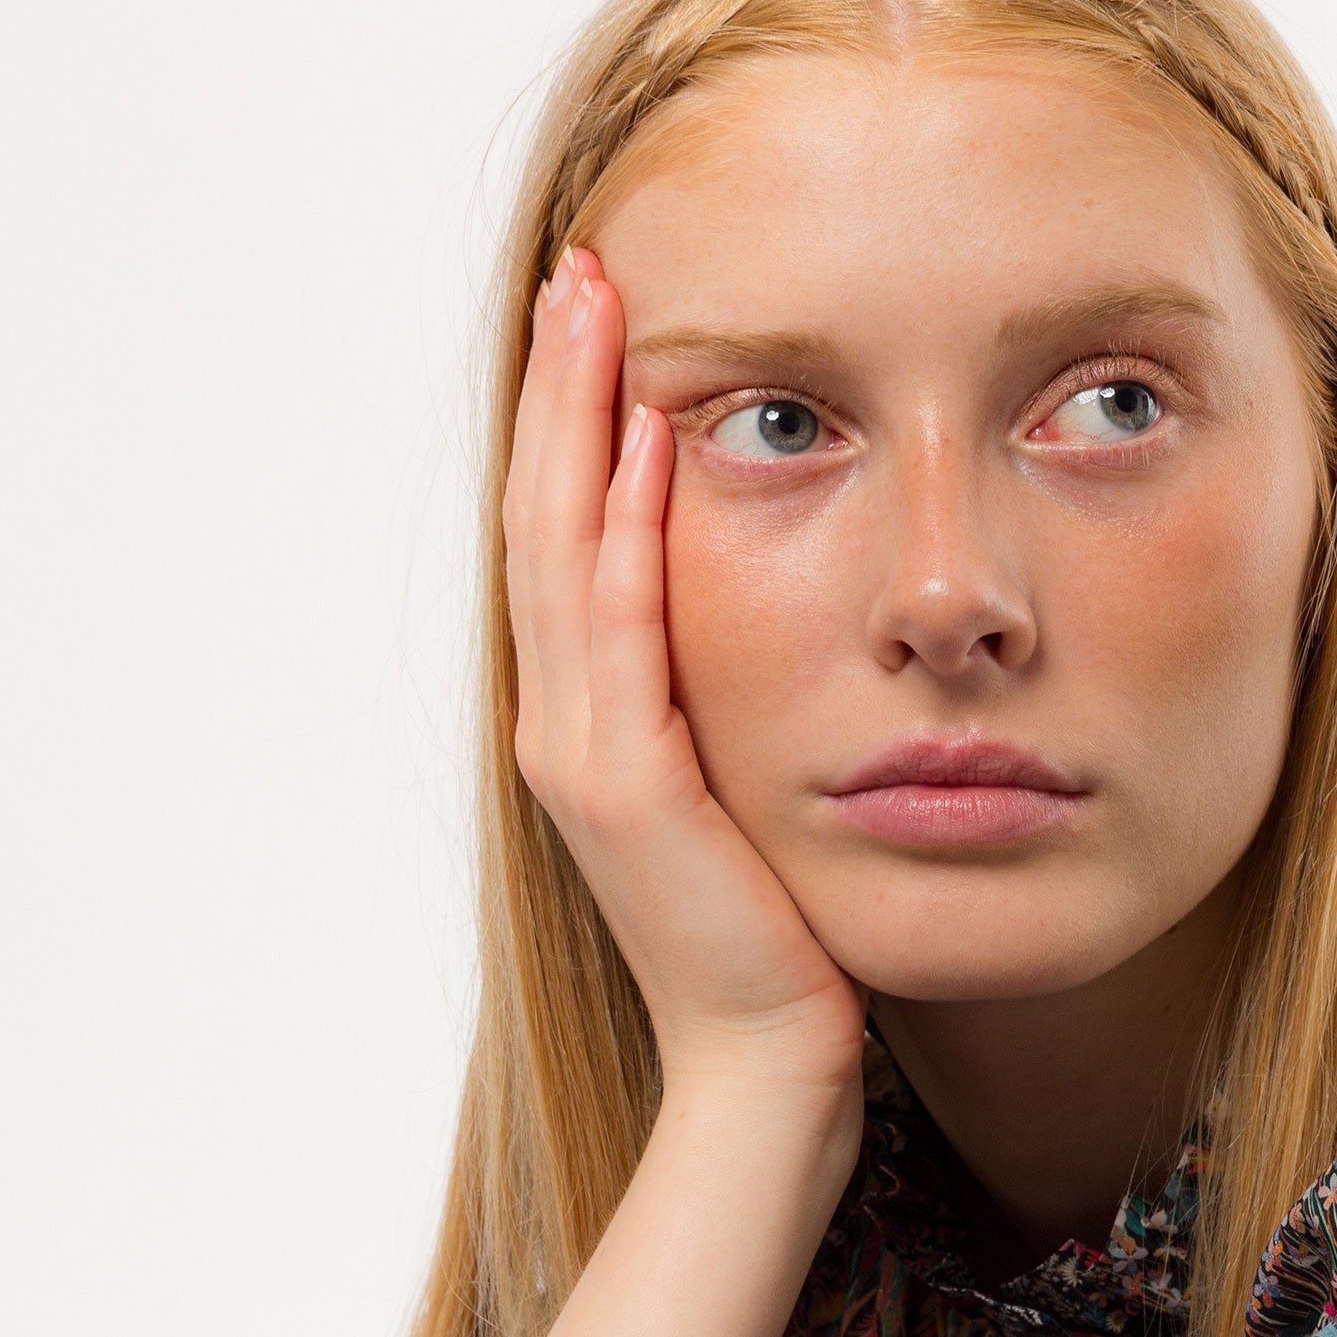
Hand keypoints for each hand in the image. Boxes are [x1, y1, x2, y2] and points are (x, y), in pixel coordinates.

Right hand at [505, 247, 867, 1122]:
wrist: (762, 1064)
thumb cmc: (775, 944)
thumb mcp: (752, 797)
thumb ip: (735, 708)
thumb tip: (791, 623)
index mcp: (590, 725)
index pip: (568, 544)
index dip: (573, 427)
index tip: (600, 321)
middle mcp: (566, 726)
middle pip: (545, 522)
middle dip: (561, 390)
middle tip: (582, 272)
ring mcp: (584, 755)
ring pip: (563, 555)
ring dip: (578, 424)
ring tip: (594, 311)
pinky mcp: (629, 787)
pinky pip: (623, 632)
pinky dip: (629, 532)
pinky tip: (655, 444)